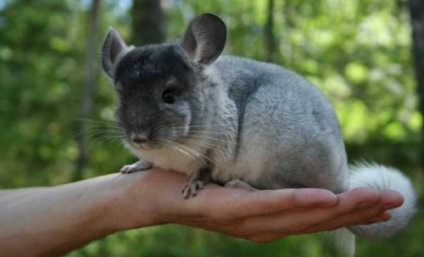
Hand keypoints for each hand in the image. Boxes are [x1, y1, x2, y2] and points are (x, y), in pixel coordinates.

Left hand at [110, 169, 402, 242]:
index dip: (349, 211)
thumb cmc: (191, 187)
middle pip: (315, 219)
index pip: (313, 216)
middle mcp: (259, 225)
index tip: (381, 204)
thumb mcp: (233, 186)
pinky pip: (266, 205)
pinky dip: (296, 202)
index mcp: (263, 220)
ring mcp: (243, 221)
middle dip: (357, 211)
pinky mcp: (225, 210)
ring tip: (373, 199)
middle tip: (394, 201)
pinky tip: (322, 196)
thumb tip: (285, 177)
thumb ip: (259, 187)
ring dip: (338, 207)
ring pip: (298, 215)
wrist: (147, 197)